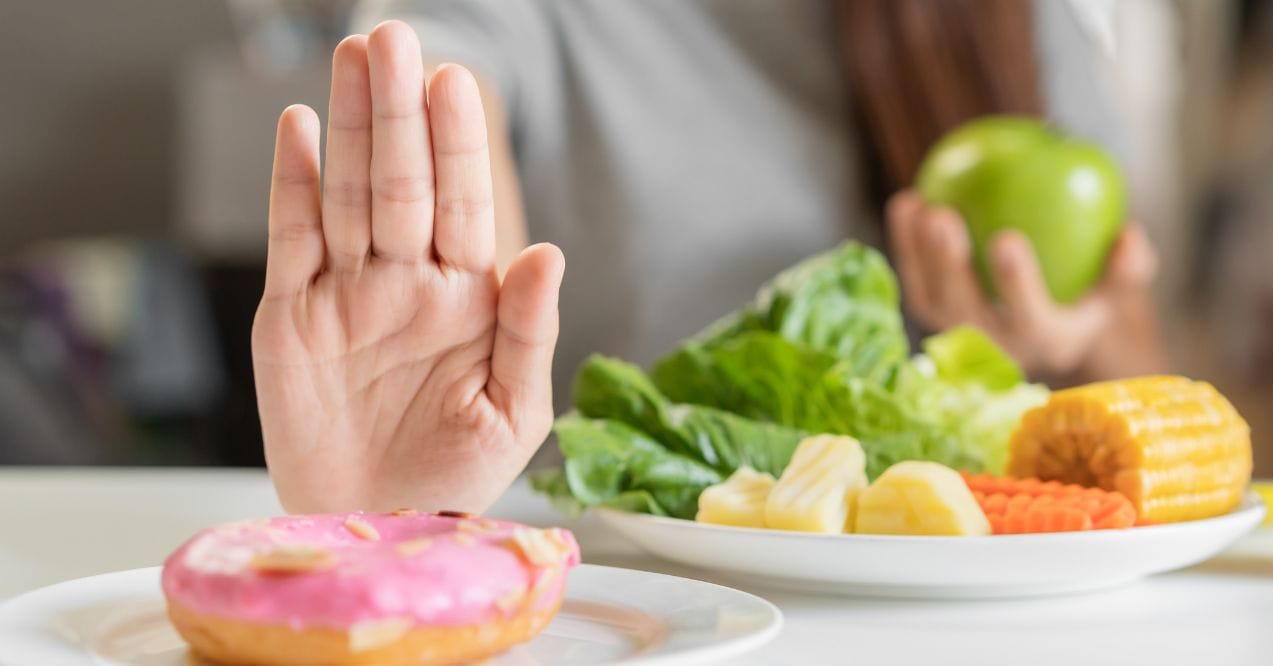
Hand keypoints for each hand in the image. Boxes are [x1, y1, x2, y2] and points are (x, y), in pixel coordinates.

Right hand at [252, 21, 563, 513]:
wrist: (376, 528)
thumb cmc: (455, 477)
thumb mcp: (512, 414)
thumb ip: (529, 332)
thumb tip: (548, 253)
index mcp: (466, 299)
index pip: (463, 205)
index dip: (457, 146)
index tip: (455, 84)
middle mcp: (406, 282)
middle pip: (401, 183)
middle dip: (398, 113)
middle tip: (394, 39)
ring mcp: (347, 294)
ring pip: (347, 195)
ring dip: (350, 128)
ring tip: (353, 59)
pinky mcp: (291, 316)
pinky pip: (292, 239)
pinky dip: (293, 186)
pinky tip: (302, 130)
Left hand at [886, 189, 1163, 380]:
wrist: (1052, 313)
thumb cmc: (1090, 287)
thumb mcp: (1119, 282)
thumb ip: (1129, 265)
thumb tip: (1128, 236)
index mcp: (1048, 341)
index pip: (1031, 318)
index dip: (1016, 283)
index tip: (1007, 235)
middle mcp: (999, 347)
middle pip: (966, 312)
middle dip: (949, 267)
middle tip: (943, 216)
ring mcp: (961, 335)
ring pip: (931, 299)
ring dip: (917, 254)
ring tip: (917, 204)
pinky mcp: (935, 316)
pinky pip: (915, 280)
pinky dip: (905, 244)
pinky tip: (907, 201)